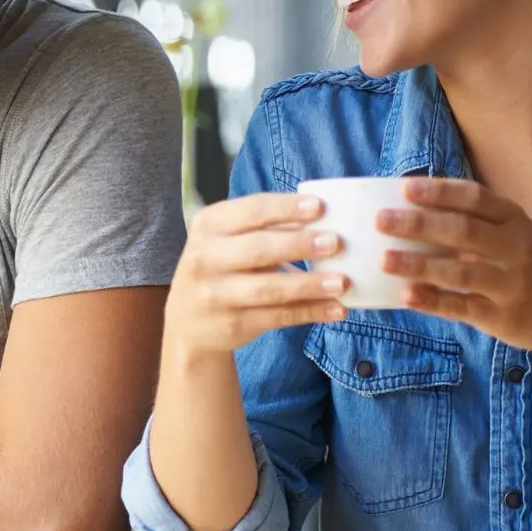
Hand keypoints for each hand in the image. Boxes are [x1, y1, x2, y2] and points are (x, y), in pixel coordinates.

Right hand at [165, 192, 348, 357]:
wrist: (188, 320)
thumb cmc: (221, 266)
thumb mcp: (229, 238)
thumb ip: (267, 227)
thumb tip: (322, 216)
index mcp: (209, 225)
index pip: (250, 211)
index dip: (286, 208)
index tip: (320, 206)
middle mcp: (206, 258)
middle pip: (258, 249)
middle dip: (299, 245)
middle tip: (336, 242)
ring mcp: (216, 295)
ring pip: (269, 289)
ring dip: (309, 285)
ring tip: (343, 282)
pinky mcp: (232, 324)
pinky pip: (277, 317)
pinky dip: (310, 312)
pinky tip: (336, 309)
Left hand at [377, 178, 531, 357]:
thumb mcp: (523, 238)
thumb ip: (481, 227)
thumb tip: (418, 214)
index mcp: (518, 222)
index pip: (476, 199)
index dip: (439, 193)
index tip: (404, 188)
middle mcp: (517, 250)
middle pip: (463, 231)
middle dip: (419, 223)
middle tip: (381, 220)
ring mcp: (512, 285)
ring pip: (460, 271)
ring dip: (418, 264)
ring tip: (384, 259)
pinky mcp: (505, 318)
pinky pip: (463, 307)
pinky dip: (433, 301)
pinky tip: (406, 295)